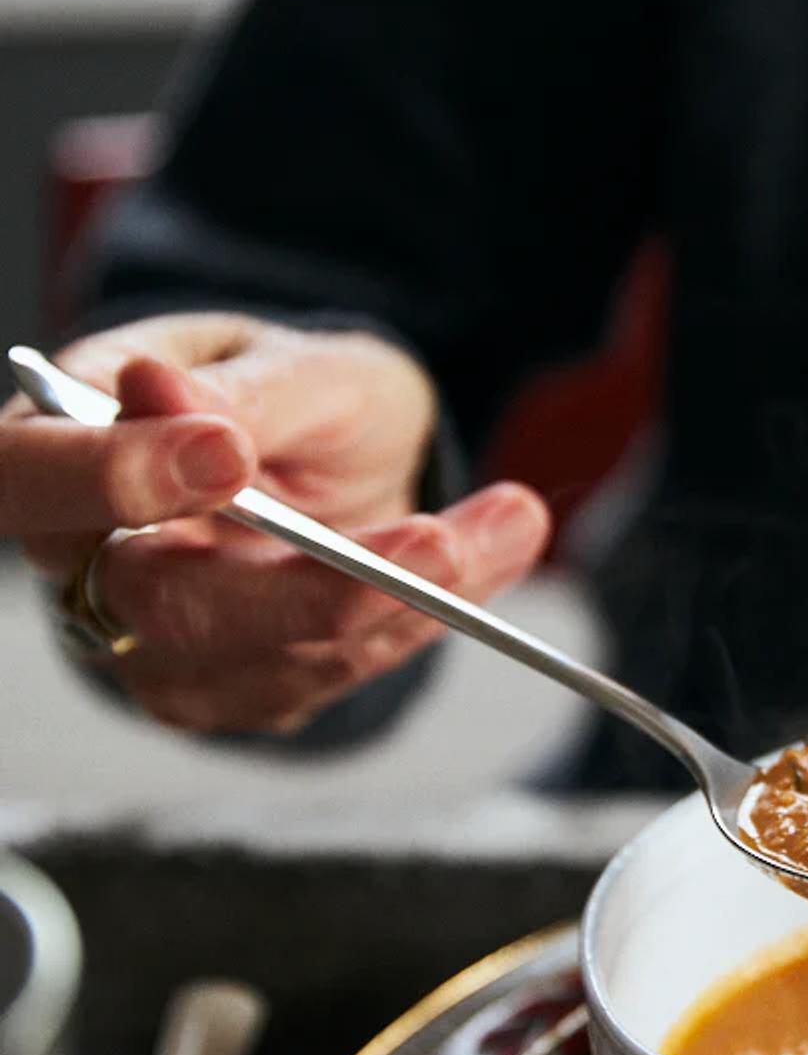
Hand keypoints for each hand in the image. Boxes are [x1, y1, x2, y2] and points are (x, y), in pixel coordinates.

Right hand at [0, 313, 548, 734]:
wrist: (343, 453)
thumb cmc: (298, 391)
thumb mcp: (296, 363)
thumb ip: (243, 392)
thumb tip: (157, 395)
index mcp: (58, 441)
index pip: (26, 478)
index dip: (111, 478)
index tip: (228, 458)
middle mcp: (83, 560)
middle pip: (163, 607)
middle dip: (318, 585)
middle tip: (439, 542)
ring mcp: (145, 644)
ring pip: (263, 659)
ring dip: (404, 603)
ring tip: (512, 520)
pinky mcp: (220, 691)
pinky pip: (316, 680)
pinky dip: (409, 627)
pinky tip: (475, 563)